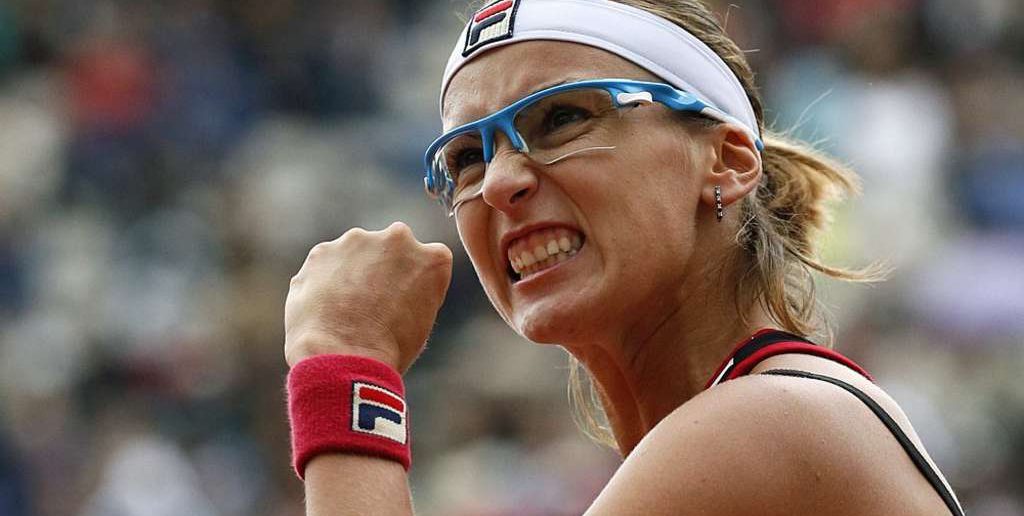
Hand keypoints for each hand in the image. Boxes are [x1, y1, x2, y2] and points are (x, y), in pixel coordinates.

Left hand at [284, 222, 452, 373]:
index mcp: (434, 259)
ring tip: (344, 310)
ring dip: (352, 271)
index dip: (412, 283)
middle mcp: (399, 238)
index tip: (402, 303)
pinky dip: (323, 280)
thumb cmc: (389, 350)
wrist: (343, 356)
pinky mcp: (323, 250)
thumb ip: (413, 293)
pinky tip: (323, 308)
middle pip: (391, 247)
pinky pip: (325, 263)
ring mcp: (358, 240)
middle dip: (382, 267)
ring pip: (356, 252)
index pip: (428, 261)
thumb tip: (395, 294)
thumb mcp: (420, 323)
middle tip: (372, 303)